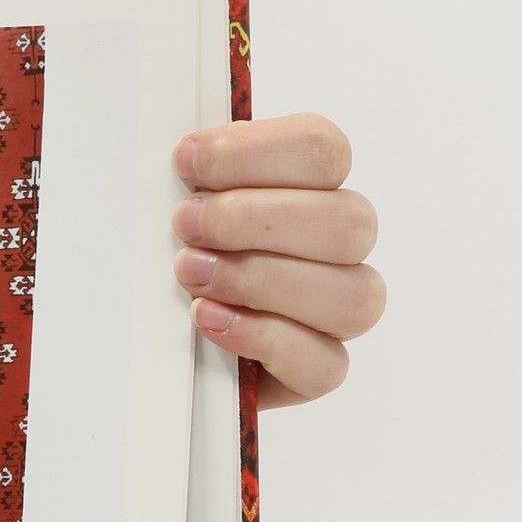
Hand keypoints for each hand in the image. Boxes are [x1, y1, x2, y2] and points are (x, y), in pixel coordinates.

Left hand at [171, 114, 382, 407]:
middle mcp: (340, 248)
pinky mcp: (319, 371)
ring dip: (260, 279)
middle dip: (252, 220)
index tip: (186, 162)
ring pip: (351, 296)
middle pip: (348, 221)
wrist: (169, 342)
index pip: (320, 150)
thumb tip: (188, 156)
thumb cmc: (185, 255)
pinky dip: (262, 337)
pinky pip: (324, 363)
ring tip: (193, 275)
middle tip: (186, 225)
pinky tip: (210, 319)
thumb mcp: (184, 206)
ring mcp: (338, 312)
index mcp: (314, 187)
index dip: (252, 153)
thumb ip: (198, 179)